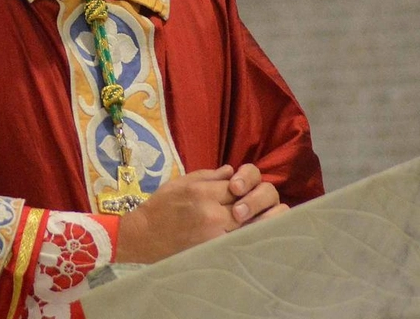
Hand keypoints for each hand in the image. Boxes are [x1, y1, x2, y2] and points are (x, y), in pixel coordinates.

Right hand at [115, 164, 284, 263]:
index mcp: (203, 191)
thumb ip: (209, 175)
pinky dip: (252, 237)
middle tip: (268, 204)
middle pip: (251, 204)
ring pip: (251, 225)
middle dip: (262, 202)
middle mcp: (211, 212)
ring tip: (276, 218)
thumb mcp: (182, 182)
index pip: (240, 184)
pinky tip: (259, 235)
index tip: (247, 189)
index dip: (248, 185)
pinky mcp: (213, 250)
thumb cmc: (161, 206)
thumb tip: (233, 170)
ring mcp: (213, 234)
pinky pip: (241, 242)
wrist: (142, 236)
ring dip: (265, 220)